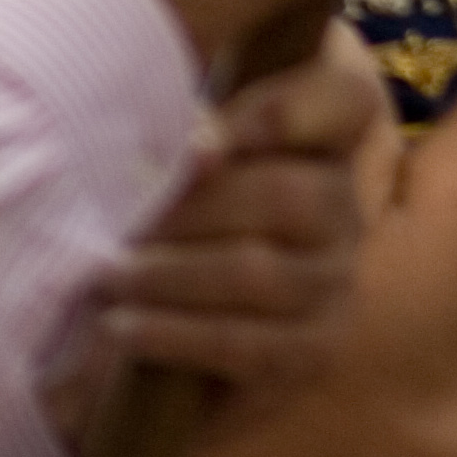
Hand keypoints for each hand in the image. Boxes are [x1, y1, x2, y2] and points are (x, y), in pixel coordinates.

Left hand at [44, 55, 378, 439]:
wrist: (169, 355)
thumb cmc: (170, 233)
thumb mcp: (180, 168)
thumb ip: (188, 134)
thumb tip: (197, 134)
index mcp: (322, 144)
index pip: (347, 101)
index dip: (290, 108)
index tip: (206, 141)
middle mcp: (343, 211)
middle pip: (286, 194)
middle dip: (192, 210)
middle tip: (123, 225)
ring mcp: (334, 285)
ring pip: (256, 270)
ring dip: (168, 274)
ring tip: (109, 278)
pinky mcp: (309, 354)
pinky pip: (238, 341)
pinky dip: (169, 332)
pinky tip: (120, 328)